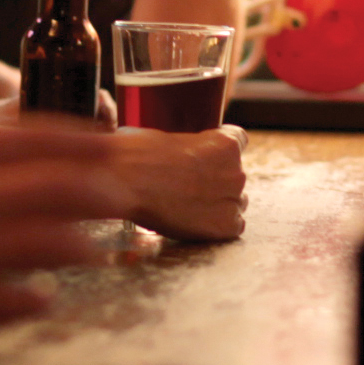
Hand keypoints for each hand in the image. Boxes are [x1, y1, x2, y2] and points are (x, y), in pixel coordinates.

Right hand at [0, 129, 130, 361]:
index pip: (30, 140)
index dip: (77, 141)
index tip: (109, 141)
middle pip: (55, 191)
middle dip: (98, 194)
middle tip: (125, 199)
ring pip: (44, 248)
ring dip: (79, 248)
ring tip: (99, 251)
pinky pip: (8, 303)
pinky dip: (31, 300)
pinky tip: (42, 300)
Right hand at [113, 124, 247, 242]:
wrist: (124, 181)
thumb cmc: (136, 154)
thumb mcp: (167, 137)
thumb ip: (187, 147)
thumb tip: (176, 155)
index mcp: (226, 142)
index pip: (239, 142)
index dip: (220, 153)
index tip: (206, 159)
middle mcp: (236, 170)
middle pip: (235, 177)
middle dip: (216, 181)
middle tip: (188, 188)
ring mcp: (233, 199)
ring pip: (235, 203)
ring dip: (217, 205)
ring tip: (187, 207)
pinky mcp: (225, 225)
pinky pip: (232, 227)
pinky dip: (216, 226)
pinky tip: (195, 222)